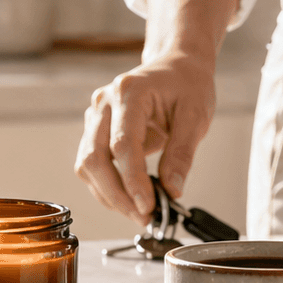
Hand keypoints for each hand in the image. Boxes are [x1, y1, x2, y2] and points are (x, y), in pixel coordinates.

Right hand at [74, 0, 236, 224]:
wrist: (176, 66)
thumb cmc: (187, 86)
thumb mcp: (196, 116)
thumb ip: (182, 154)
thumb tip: (172, 191)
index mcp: (129, 92)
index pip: (123, 145)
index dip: (133, 181)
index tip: (149, 207)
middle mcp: (104, 103)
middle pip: (95, 158)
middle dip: (117, 194)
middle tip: (144, 217)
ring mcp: (95, 115)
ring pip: (87, 165)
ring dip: (109, 195)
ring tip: (138, 212)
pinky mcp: (94, 130)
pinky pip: (91, 164)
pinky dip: (106, 186)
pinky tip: (129, 197)